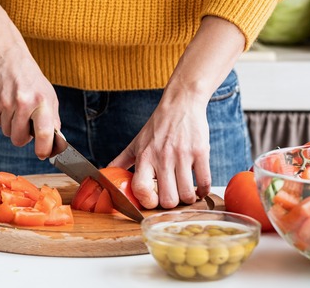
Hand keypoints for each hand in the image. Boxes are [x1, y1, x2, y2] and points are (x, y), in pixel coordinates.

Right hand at [0, 0, 60, 159]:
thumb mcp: (49, 96)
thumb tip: (54, 143)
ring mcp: (5, 102)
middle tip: (26, 127)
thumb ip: (52, 120)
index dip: (44, 148)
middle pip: (19, 139)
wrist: (9, 59)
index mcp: (42, 101)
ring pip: (7, 132)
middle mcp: (23, 102)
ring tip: (17, 109)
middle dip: (22, 138)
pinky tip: (7, 103)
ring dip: (12, 127)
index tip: (42, 154)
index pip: (44, 132)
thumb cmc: (32, 80)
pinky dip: (2, 118)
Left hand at [109, 94, 211, 208]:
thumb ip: (121, 161)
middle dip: (170, 204)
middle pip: (168, 199)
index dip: (147, 201)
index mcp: (145, 157)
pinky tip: (199, 189)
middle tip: (172, 197)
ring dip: (187, 199)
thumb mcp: (136, 142)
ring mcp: (183, 155)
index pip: (141, 189)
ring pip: (187, 194)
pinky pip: (205, 182)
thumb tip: (104, 176)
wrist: (180, 104)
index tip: (152, 200)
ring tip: (186, 193)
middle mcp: (163, 157)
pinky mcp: (200, 152)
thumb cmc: (158, 125)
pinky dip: (203, 191)